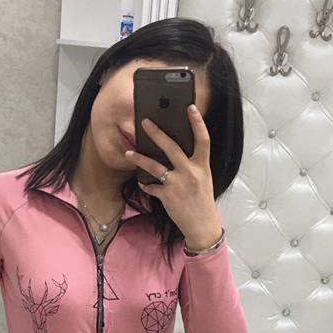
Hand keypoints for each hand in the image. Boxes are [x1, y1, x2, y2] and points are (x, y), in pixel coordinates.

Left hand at [124, 105, 223, 244]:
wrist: (202, 225)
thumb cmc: (201, 200)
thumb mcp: (203, 178)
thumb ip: (192, 164)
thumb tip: (175, 150)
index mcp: (202, 166)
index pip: (203, 139)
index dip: (197, 123)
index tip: (190, 108)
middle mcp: (190, 172)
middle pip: (171, 147)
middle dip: (156, 133)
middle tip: (144, 122)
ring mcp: (178, 184)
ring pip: (154, 166)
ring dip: (139, 158)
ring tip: (128, 153)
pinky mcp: (167, 196)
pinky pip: (151, 186)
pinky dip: (145, 184)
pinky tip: (142, 182)